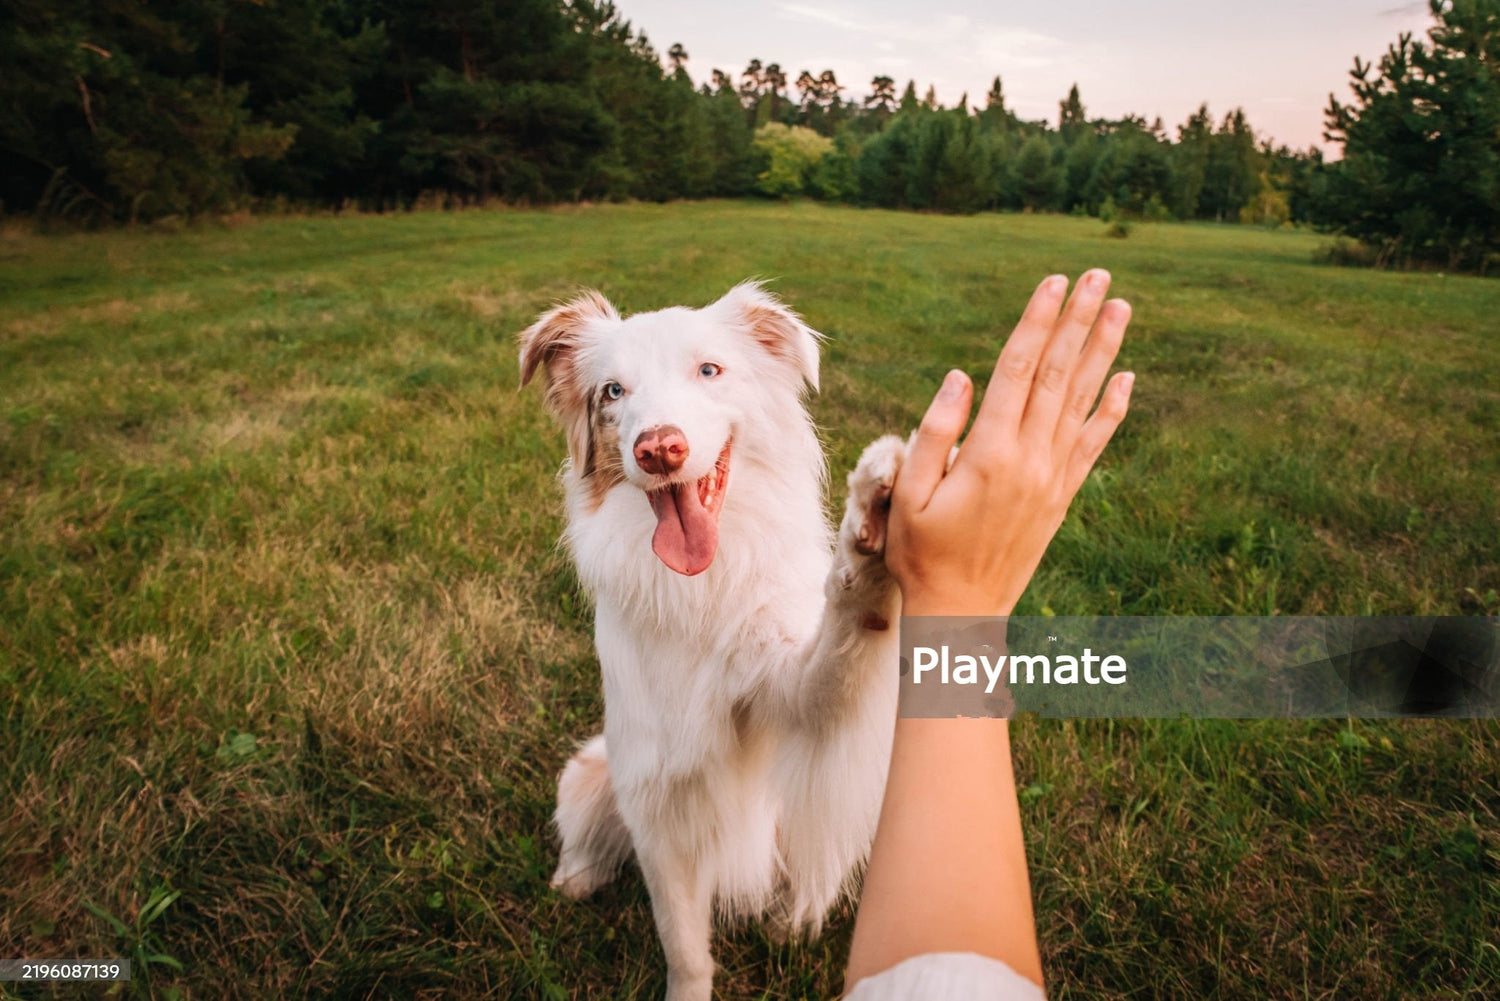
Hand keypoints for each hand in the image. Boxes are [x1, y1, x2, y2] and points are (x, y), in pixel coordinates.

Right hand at [886, 270, 1133, 616]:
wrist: (962, 610)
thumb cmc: (921, 551)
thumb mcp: (907, 492)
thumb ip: (933, 432)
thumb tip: (961, 376)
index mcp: (989, 453)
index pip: (1018, 370)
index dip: (1037, 322)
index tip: (1054, 282)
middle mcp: (1030, 459)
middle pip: (1057, 374)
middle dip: (1078, 321)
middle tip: (1099, 276)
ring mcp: (1052, 477)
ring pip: (1082, 401)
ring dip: (1102, 351)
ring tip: (1121, 307)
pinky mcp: (1062, 495)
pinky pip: (1093, 443)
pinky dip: (1112, 409)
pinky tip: (1126, 379)